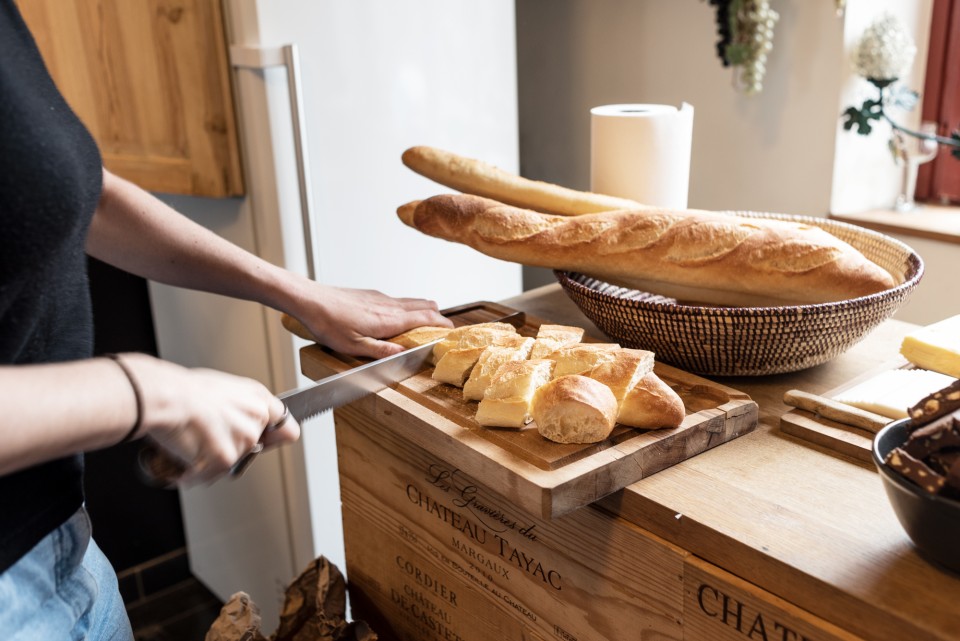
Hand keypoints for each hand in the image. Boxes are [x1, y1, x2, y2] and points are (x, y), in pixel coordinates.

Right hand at [121, 353, 299, 483]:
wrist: (166, 398)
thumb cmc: (184, 390)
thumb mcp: (222, 389)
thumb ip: (240, 406)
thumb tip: (239, 419)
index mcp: (257, 399)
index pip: (287, 429)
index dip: (276, 438)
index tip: (268, 442)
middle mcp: (256, 419)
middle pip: (253, 449)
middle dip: (230, 448)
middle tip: (207, 435)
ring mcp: (243, 441)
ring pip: (230, 463)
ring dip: (210, 460)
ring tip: (191, 439)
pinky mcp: (226, 458)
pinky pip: (209, 475)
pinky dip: (192, 472)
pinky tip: (183, 454)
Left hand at [292, 284, 452, 358]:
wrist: (310, 300)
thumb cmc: (327, 324)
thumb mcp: (353, 346)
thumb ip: (381, 351)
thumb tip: (404, 353)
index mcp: (388, 319)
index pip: (426, 318)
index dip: (442, 324)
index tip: (452, 331)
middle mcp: (388, 305)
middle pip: (424, 306)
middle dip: (437, 317)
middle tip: (442, 329)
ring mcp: (380, 298)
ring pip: (412, 301)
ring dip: (423, 312)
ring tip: (425, 325)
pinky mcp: (371, 295)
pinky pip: (398, 300)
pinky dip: (407, 308)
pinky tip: (397, 319)